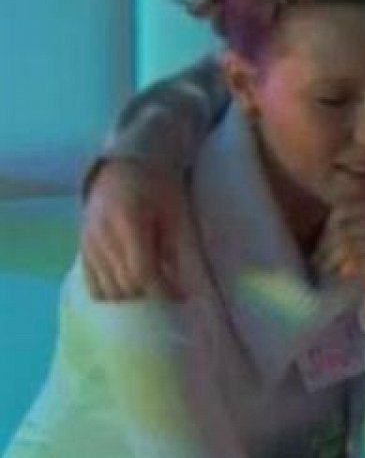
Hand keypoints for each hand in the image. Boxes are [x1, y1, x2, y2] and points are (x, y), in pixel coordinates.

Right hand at [81, 159, 185, 300]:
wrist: (126, 165)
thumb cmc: (158, 185)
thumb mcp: (177, 214)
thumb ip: (180, 250)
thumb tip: (187, 287)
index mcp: (129, 223)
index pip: (142, 272)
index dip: (164, 290)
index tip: (181, 296)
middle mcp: (103, 236)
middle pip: (126, 285)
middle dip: (151, 291)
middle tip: (169, 284)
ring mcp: (88, 243)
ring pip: (109, 290)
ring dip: (132, 293)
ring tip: (150, 279)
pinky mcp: (82, 248)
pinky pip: (93, 285)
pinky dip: (112, 291)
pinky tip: (128, 281)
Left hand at [320, 199, 364, 374]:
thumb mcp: (356, 240)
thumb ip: (341, 225)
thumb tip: (305, 214)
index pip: (344, 208)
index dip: (326, 228)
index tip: (319, 248)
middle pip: (344, 226)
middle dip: (325, 247)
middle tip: (316, 264)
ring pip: (349, 243)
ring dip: (330, 260)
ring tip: (323, 272)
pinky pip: (359, 260)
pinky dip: (343, 269)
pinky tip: (340, 276)